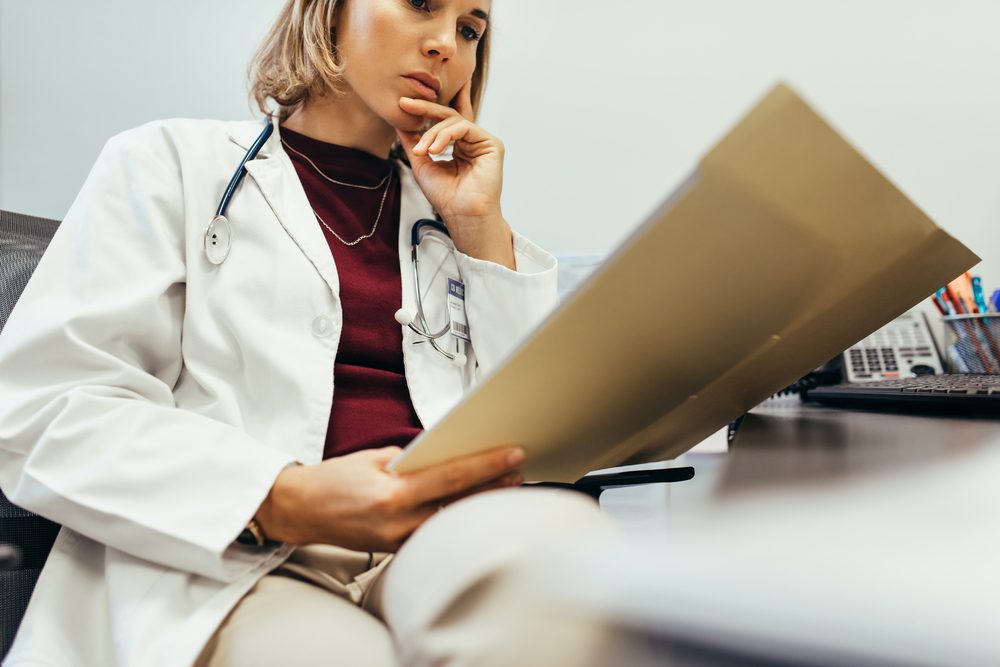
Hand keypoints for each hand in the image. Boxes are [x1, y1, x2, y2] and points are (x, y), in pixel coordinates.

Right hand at [255, 445, 524, 551]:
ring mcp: (398, 540)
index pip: (452, 476)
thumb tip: (449, 455)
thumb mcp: (375, 458)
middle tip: (519, 473)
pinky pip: (433, 534)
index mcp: (393, 492)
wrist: (301, 510)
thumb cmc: (336, 479)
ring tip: (503, 489)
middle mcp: (398, 521)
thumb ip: (413, 460)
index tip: (513, 455)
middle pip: (459, 503)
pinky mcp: (396, 550)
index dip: (487, 465)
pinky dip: (453, 518)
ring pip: (450, 521)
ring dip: (477, 504)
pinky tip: (470, 507)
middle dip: (493, 487)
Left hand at [396, 82, 514, 267]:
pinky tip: (434, 149)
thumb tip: (399, 122)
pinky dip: (446, 135)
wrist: (462, 215)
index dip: (424, 110)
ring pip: (454, 121)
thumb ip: (413, 142)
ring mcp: (482, 142)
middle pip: (448, 115)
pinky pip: (465, 128)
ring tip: (421, 150)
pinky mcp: (492, 144)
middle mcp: (472, 142)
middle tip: (404, 103)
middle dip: (425, 108)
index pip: (442, 121)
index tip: (401, 104)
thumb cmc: (445, 197)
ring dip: (432, 133)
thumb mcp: (422, 164)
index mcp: (459, 146)